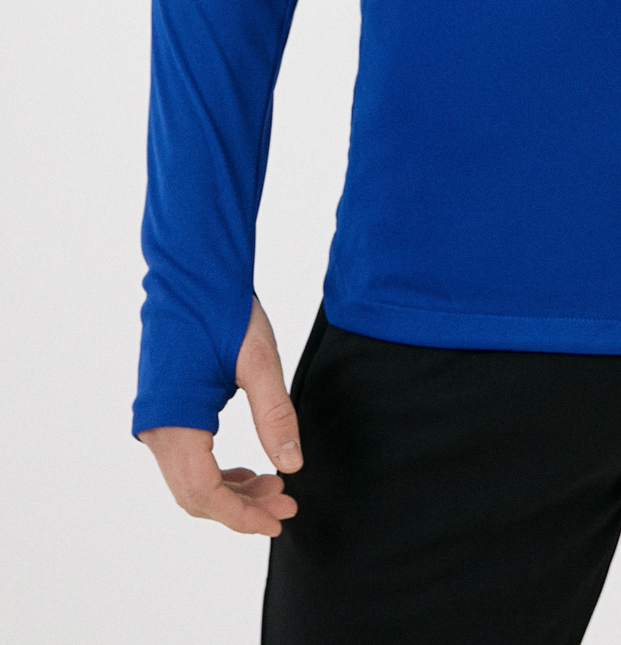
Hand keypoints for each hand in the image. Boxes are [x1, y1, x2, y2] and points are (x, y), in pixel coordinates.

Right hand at [137, 296, 301, 536]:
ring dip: (230, 492)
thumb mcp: (258, 360)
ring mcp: (156, 422)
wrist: (191, 270)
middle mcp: (156, 428)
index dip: (240, 515)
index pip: (204, 492)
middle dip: (240, 507)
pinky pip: (186, 460)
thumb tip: (293, 466)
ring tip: (275, 487)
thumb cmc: (223, 308)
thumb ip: (275, 415)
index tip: (278, 520)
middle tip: (285, 505)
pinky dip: (217, 472)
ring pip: (190, 481)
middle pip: (194, 495)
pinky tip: (248, 469)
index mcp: (175, 420)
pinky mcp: (163, 413)